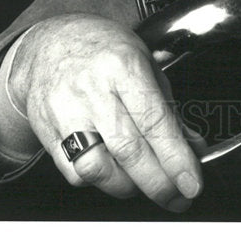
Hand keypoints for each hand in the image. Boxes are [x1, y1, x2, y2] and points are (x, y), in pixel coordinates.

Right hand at [6, 14, 203, 211]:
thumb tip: (193, 148)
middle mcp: (92, 90)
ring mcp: (65, 112)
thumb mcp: (145, 63)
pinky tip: (113, 170)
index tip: (192, 184)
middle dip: (159, 183)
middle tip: (177, 197)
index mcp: (123, 66)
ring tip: (145, 181)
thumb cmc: (104, 50)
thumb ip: (169, 107)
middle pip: (128, 151)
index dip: (176, 159)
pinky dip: (99, 181)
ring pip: (98, 168)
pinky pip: (74, 173)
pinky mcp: (47, 133)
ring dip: (129, 186)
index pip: (154, 121)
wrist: (50, 43)